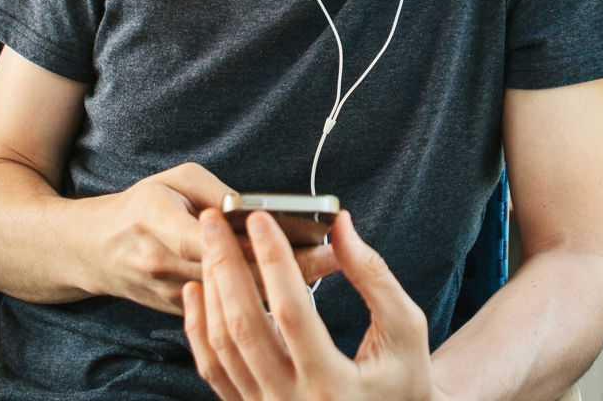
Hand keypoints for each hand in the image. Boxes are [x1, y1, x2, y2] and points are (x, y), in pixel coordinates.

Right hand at [77, 164, 339, 313]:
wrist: (88, 250)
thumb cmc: (137, 206)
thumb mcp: (172, 181)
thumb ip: (217, 193)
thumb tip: (260, 209)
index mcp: (153, 220)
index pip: (210, 237)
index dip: (257, 240)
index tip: (302, 233)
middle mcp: (159, 262)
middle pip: (230, 272)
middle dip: (285, 266)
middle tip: (333, 255)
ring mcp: (164, 294)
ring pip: (231, 296)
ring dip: (279, 284)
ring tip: (324, 269)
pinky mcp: (173, 313)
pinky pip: (221, 308)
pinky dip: (258, 298)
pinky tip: (292, 289)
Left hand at [184, 208, 446, 400]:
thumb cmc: (405, 378)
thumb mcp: (405, 327)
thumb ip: (373, 275)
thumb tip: (340, 226)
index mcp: (334, 385)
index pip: (292, 312)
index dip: (274, 261)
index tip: (260, 218)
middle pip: (244, 327)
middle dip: (226, 266)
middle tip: (216, 221)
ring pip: (222, 347)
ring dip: (212, 291)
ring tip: (210, 246)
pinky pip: (214, 370)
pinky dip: (199, 328)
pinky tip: (198, 290)